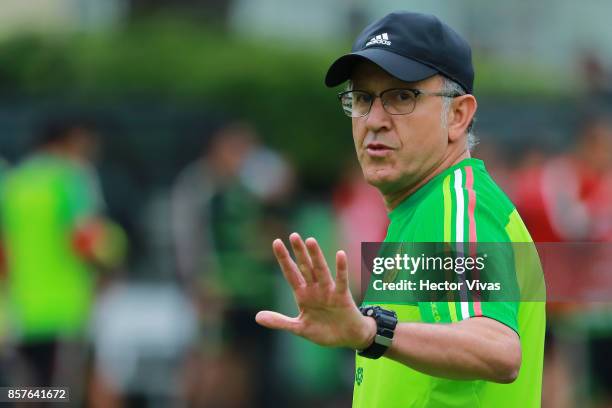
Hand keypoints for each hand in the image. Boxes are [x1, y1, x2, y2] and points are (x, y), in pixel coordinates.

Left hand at [256, 233, 375, 349]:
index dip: (284, 259)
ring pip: (320, 270)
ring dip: (316, 256)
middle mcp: (314, 289)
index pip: (290, 273)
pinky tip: (340, 254)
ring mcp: (328, 291)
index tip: (276, 242)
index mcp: (302, 294)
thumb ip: (279, 321)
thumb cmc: (323, 331)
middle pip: (304, 267)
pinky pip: (341, 280)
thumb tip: (257, 317)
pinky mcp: (342, 296)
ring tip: (310, 241)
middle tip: (293, 235)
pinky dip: (341, 268)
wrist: (346, 338)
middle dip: (299, 252)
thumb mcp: (299, 328)